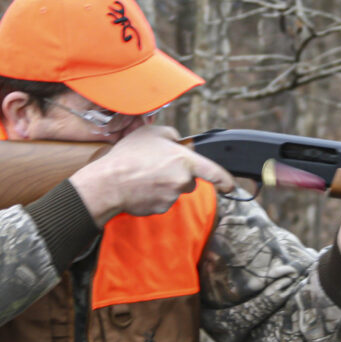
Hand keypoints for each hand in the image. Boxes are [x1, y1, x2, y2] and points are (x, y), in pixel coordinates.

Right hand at [69, 125, 234, 226]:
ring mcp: (172, 197)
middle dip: (178, 175)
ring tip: (143, 174)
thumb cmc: (129, 155)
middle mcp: (182, 181)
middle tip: (157, 166)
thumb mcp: (152, 132)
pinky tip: (139, 186)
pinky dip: (153, 195)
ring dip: (164, 184)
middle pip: (189, 180)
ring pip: (174, 191)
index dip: (225, 180)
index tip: (231, 185)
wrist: (109, 182)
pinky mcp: (160, 209)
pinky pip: (161, 201)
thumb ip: (172, 135)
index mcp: (185, 161)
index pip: (214, 172)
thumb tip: (178, 141)